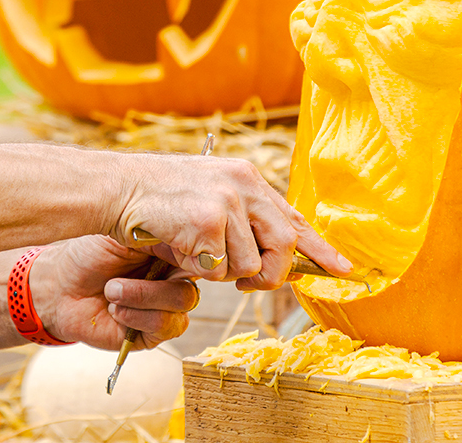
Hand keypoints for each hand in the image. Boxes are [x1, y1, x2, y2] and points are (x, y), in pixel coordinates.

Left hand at [28, 236, 198, 350]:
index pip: (202, 252)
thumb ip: (161, 234)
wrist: (59, 287)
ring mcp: (166, 306)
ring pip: (182, 303)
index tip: (168, 248)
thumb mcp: (124, 232)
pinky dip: (137, 315)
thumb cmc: (88, 253)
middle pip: (197, 275)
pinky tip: (115, 309)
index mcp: (172, 251)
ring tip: (111, 290)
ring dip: (142, 296)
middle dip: (158, 277)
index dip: (193, 251)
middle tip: (117, 278)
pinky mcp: (153, 333)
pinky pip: (165, 325)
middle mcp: (174, 278)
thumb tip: (195, 234)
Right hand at [110, 154, 352, 291]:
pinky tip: (181, 250)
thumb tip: (271, 260)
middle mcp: (244, 185)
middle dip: (271, 275)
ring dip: (224, 273)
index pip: (294, 218)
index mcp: (247, 178)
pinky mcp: (209, 221)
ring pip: (250, 266)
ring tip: (196, 252)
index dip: (320, 248)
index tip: (344, 269)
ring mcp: (227, 201)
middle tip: (248, 284)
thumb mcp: (210, 200)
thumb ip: (242, 221)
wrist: (117, 187)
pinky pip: (220, 271)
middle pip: (284, 245)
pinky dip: (201, 272)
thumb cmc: (157, 200)